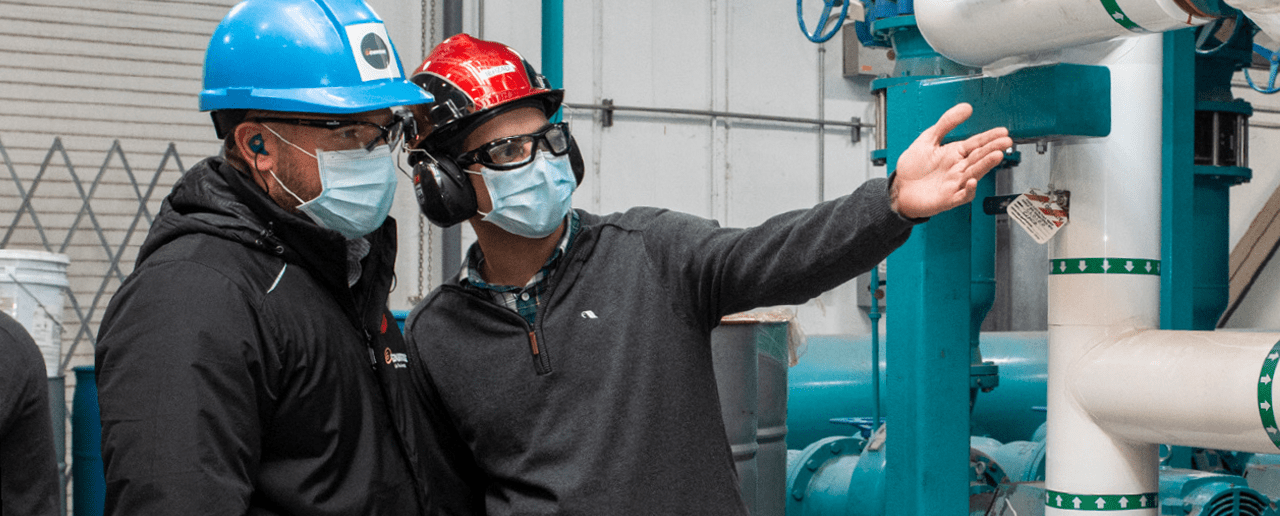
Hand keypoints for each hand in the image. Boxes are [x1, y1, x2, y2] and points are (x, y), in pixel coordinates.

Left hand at [890, 103, 1011, 218]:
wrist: (899, 189)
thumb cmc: (913, 167)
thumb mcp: (928, 139)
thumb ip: (946, 123)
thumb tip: (966, 107)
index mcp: (955, 154)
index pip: (976, 143)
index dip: (989, 137)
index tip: (1003, 132)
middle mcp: (958, 168)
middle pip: (978, 157)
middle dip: (992, 149)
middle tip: (1006, 142)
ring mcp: (955, 184)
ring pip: (974, 174)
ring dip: (985, 165)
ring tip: (996, 155)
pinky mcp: (948, 199)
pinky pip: (962, 195)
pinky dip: (968, 190)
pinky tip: (971, 181)